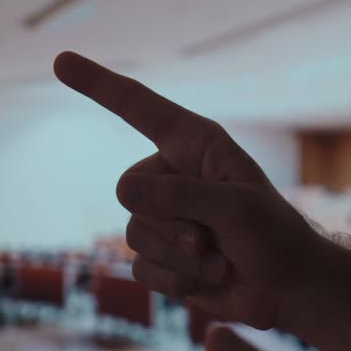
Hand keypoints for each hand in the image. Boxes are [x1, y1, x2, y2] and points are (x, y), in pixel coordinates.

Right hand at [54, 52, 325, 329]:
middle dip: (174, 227)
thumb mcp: (236, 208)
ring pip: (134, 235)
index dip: (99, 85)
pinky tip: (210, 280)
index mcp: (196, 145)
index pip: (139, 108)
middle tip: (216, 240)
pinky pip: (141, 268)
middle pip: (130, 194)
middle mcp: (173, 175)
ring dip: (182, 258)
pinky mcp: (162, 255)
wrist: (289, 288)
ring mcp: (165, 217)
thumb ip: (182, 196)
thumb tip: (126, 192)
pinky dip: (177, 281)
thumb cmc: (274, 236)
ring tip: (221, 261)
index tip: (61, 61)